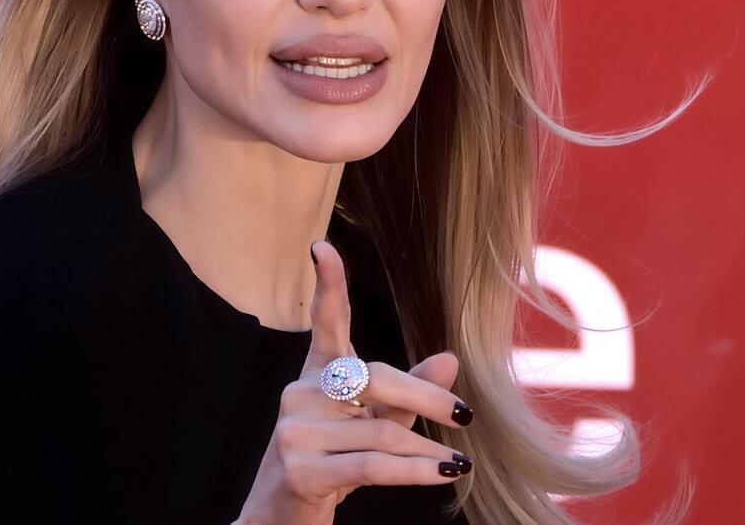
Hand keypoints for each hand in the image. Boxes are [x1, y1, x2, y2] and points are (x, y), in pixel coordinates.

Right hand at [234, 240, 472, 524]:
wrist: (281, 520)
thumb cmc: (331, 466)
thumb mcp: (372, 426)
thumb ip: (406, 394)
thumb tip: (449, 359)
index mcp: (316, 376)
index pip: (324, 324)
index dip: (327, 285)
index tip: (323, 247)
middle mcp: (299, 394)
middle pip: (374, 378)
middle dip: (425, 396)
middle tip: (464, 415)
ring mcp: (294, 431)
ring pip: (380, 431)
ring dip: (426, 449)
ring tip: (457, 462)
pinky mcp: (299, 469)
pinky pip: (371, 464)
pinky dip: (416, 470)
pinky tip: (445, 471)